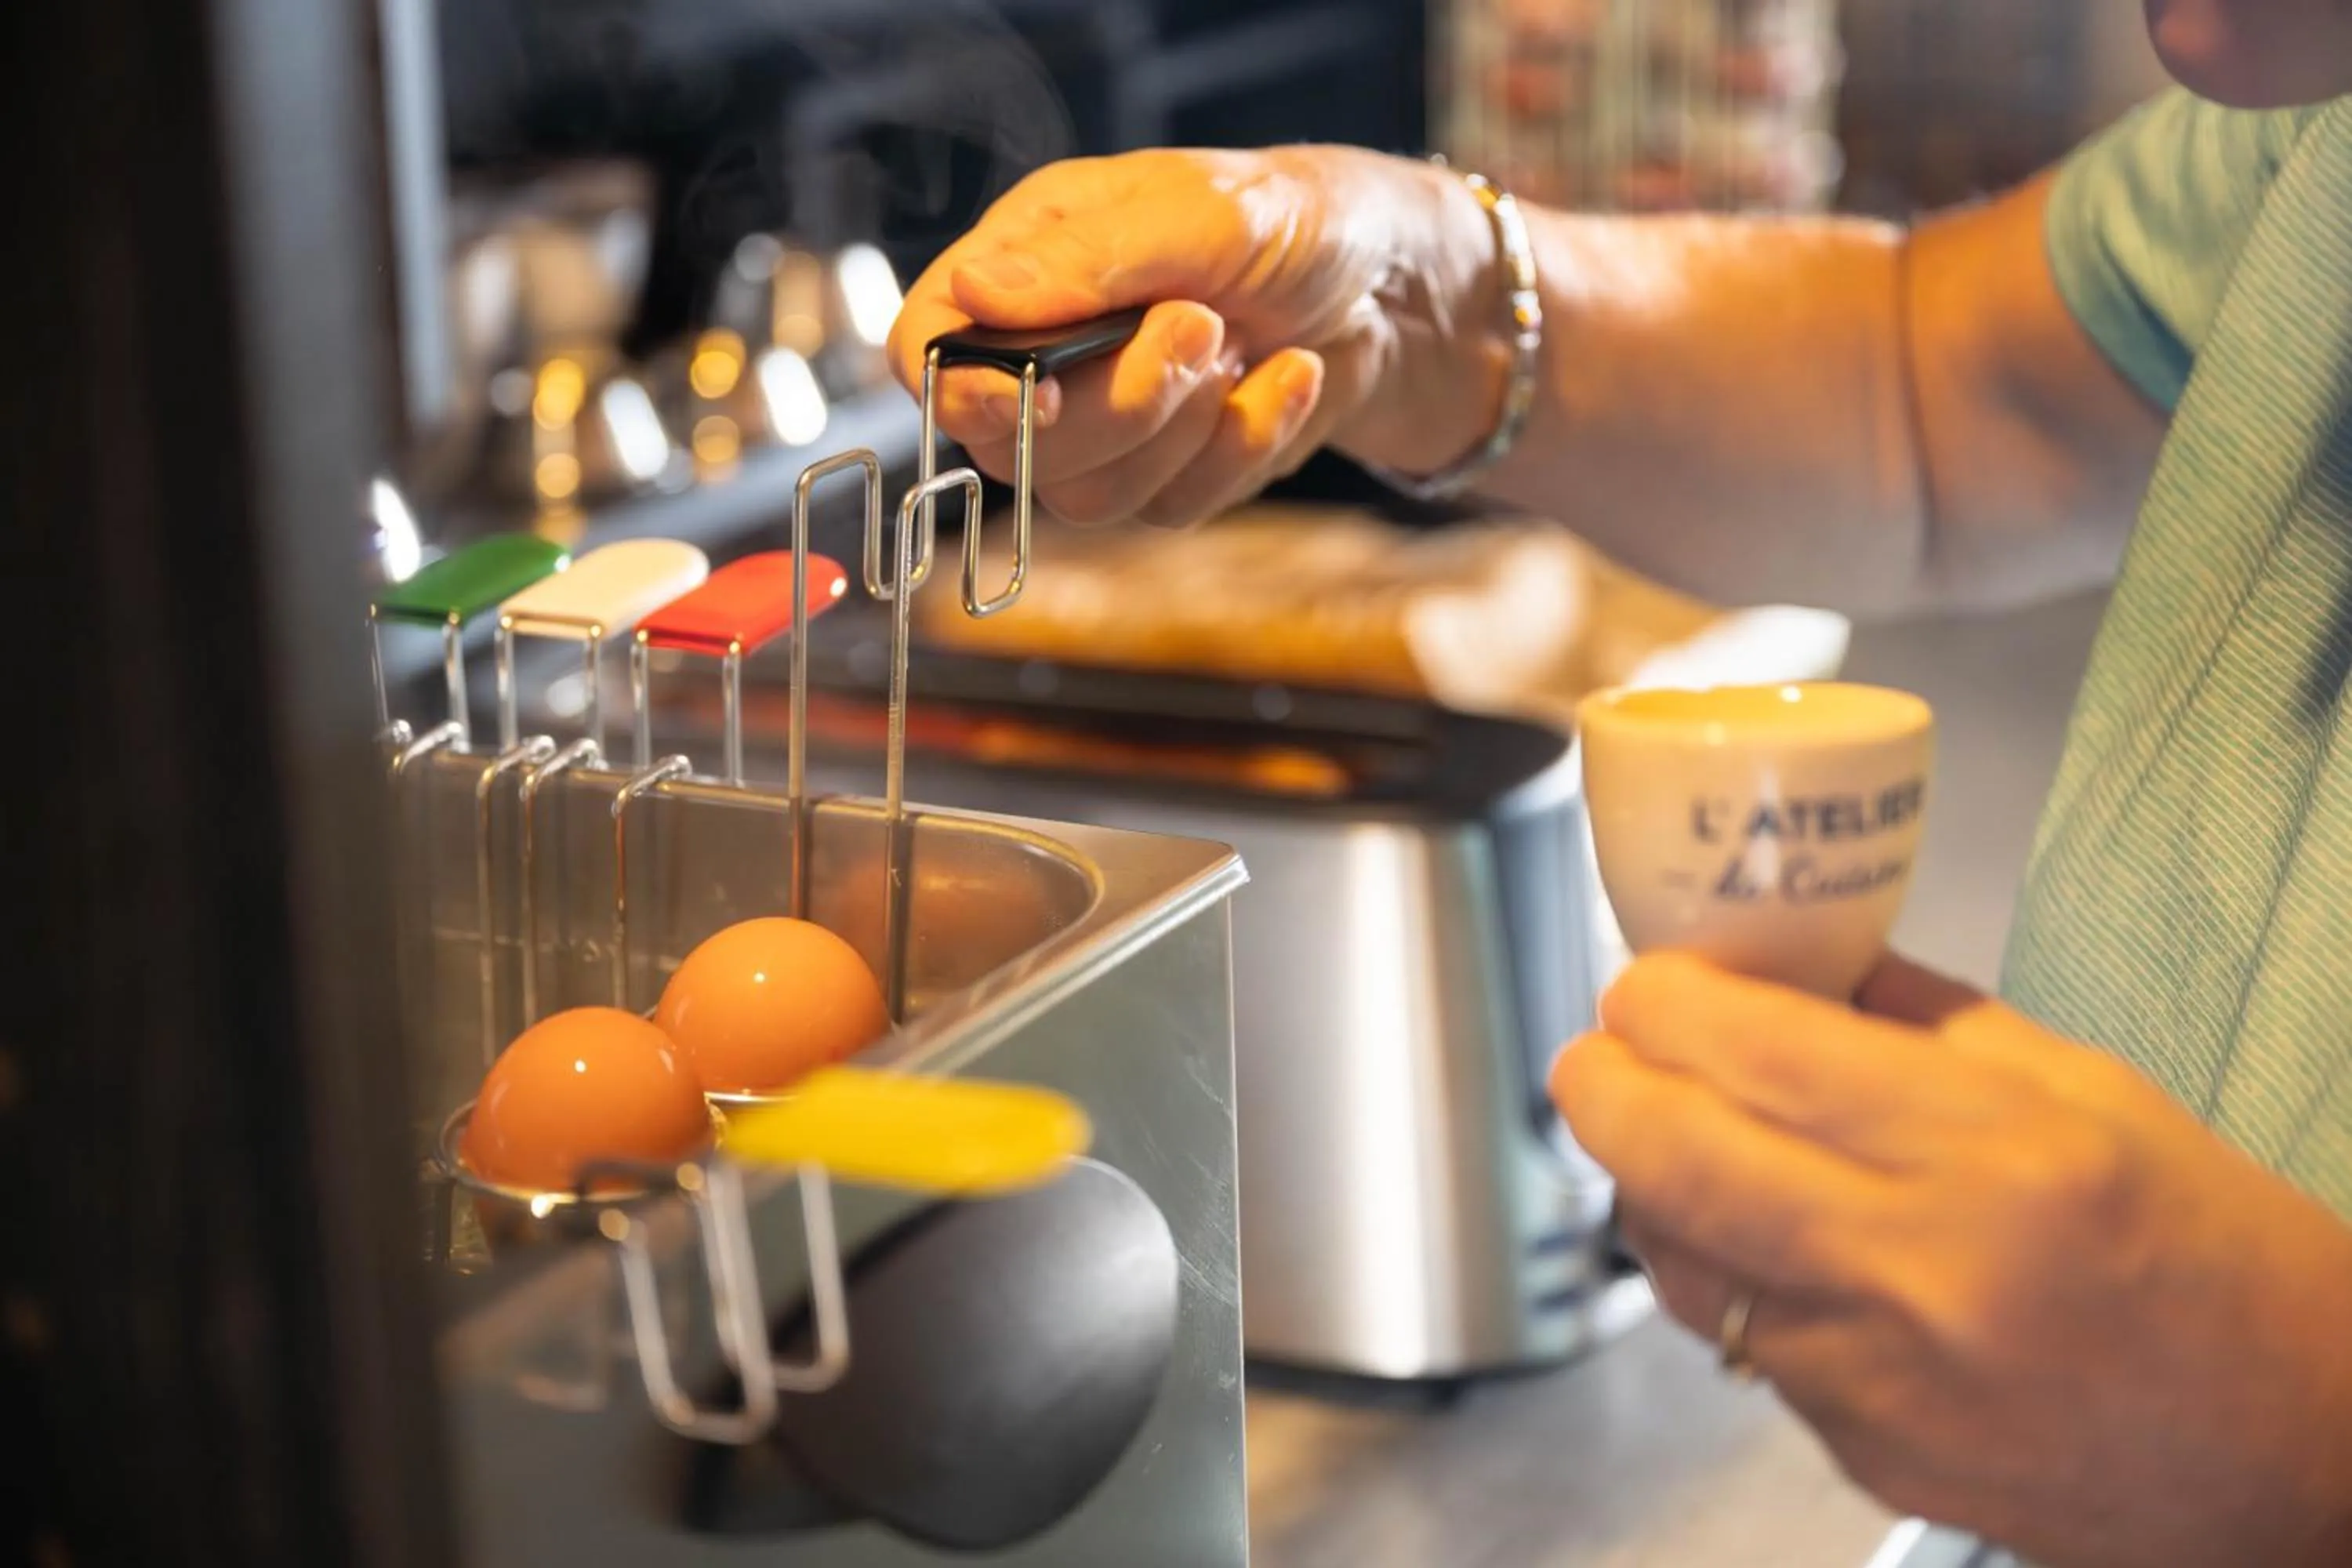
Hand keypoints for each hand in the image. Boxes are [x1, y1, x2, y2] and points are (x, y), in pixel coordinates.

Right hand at [886, 146, 1504, 528]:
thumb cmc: (1298, 220)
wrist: (1401, 287)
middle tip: (1199, 327)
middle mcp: (1049, 350)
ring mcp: (1106, 425)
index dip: (955, 387)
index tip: (1034, 391)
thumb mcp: (1202, 212)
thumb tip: (977, 295)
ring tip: (1243, 345)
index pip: (925, 346)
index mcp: (1026, 263)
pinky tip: (1290, 378)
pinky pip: (1173, 509)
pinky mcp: (1168, 476)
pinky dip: (1242, 447)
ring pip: (1086, 497)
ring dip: (1181, 428)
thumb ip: (1090, 261)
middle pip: (1006, 444)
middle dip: (1116, 400)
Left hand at [1550, 951, 2351, 1567]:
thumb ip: (1922, 1020)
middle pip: (1671, 1155)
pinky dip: (1719, 1275)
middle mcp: (1921, 1270)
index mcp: (1995, 1153)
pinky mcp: (1861, 1452)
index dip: (1663, 1001)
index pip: (1754, 1050)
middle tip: (1600, 1052)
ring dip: (1642, 1184)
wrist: (2304, 1457)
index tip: (1645, 979)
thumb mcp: (2092, 1092)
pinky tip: (1751, 1237)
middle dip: (1602, 1083)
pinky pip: (1739, 1343)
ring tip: (1667, 1137)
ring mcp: (1879, 1377)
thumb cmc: (2222, 1262)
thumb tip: (1791, 960)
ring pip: (1675, 1259)